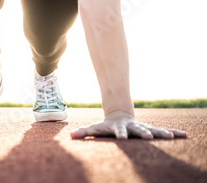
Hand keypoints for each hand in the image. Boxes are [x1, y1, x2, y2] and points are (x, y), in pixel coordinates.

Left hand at [70, 110, 187, 139]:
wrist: (119, 115)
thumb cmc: (106, 126)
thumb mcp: (95, 128)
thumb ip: (84, 132)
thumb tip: (70, 137)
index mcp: (118, 128)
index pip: (118, 131)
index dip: (119, 134)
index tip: (122, 138)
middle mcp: (132, 127)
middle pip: (137, 130)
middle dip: (143, 133)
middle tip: (149, 137)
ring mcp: (142, 128)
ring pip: (153, 130)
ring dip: (161, 133)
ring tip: (171, 136)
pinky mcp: (150, 130)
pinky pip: (163, 132)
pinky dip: (173, 133)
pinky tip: (185, 135)